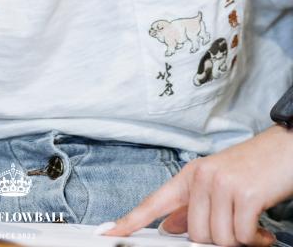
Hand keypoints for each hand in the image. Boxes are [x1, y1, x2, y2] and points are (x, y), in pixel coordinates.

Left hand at [105, 126, 292, 245]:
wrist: (285, 148)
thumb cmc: (254, 169)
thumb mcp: (217, 184)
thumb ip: (191, 205)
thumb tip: (169, 226)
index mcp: (190, 175)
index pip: (154, 201)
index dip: (130, 220)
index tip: (109, 234)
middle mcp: (202, 177)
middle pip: (195, 234)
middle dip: (218, 239)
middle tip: (238, 226)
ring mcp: (222, 184)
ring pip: (218, 239)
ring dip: (240, 239)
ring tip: (252, 225)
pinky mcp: (245, 194)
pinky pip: (241, 236)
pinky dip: (255, 240)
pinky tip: (263, 230)